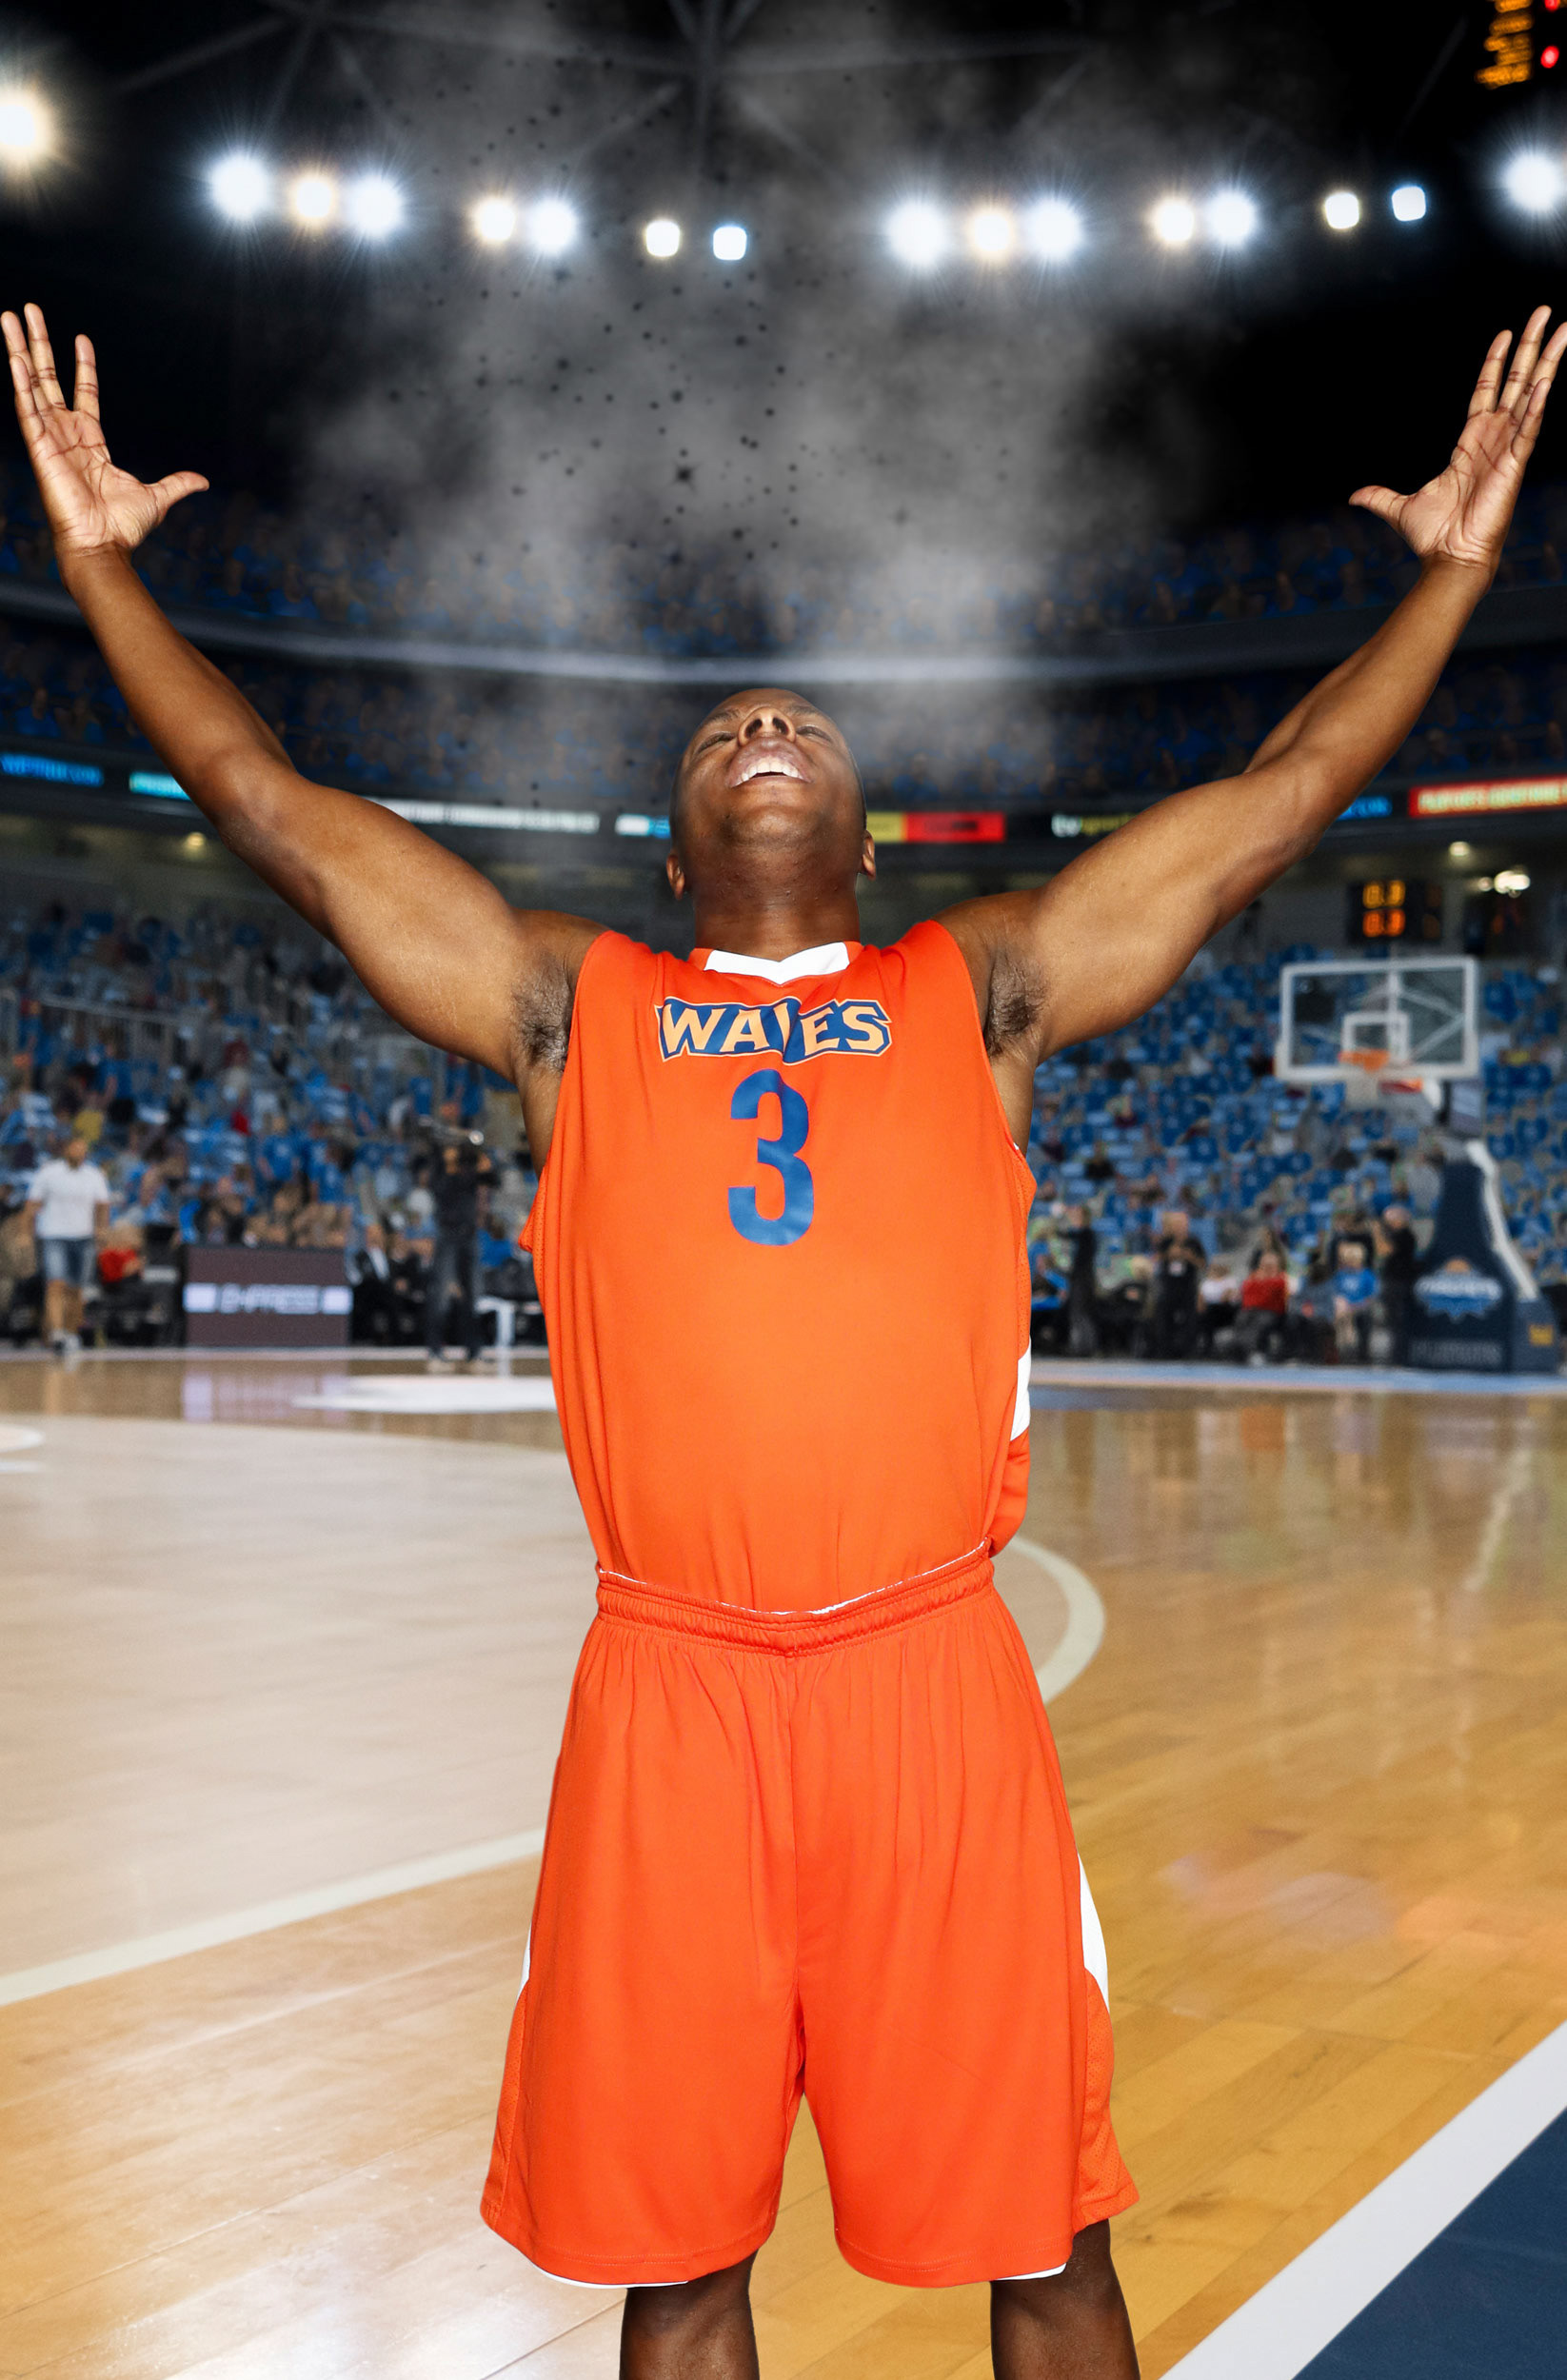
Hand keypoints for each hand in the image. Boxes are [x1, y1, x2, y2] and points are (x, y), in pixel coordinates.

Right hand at [2, 301, 207, 565]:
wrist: (103, 546)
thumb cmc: (122, 528)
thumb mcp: (157, 497)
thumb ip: (177, 483)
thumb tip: (202, 481)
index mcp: (90, 443)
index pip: (83, 393)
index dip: (83, 365)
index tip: (81, 338)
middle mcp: (66, 435)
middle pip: (49, 379)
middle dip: (39, 344)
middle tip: (28, 311)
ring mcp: (50, 438)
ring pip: (30, 383)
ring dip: (19, 349)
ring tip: (9, 315)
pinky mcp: (39, 447)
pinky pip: (26, 408)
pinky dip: (19, 381)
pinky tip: (14, 356)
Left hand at [1350, 307, 1566, 577]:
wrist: (1448, 559)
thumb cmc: (1433, 536)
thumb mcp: (1399, 508)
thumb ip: (1379, 496)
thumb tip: (1354, 496)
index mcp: (1471, 443)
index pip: (1487, 391)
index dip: (1496, 362)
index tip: (1506, 333)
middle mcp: (1494, 439)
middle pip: (1516, 382)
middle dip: (1531, 347)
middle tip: (1544, 313)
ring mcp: (1507, 449)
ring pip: (1532, 395)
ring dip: (1548, 362)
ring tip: (1562, 330)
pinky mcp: (1515, 465)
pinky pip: (1529, 428)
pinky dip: (1538, 405)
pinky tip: (1547, 380)